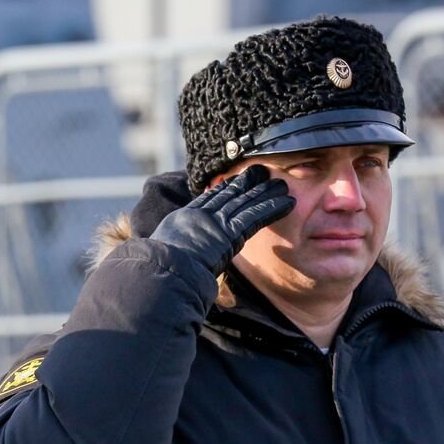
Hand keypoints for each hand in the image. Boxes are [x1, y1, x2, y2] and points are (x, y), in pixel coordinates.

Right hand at [148, 165, 294, 275]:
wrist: (161, 271)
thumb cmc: (155, 271)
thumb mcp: (158, 257)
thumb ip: (168, 255)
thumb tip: (167, 265)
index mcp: (181, 221)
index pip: (205, 201)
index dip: (221, 189)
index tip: (232, 181)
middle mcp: (198, 217)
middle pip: (227, 196)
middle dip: (245, 184)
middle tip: (260, 172)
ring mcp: (214, 222)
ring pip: (244, 203)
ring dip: (265, 193)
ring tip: (281, 185)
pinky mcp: (227, 232)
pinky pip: (254, 217)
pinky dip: (272, 208)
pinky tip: (287, 202)